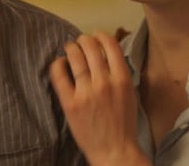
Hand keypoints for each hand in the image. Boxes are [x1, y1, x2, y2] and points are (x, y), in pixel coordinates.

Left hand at [50, 32, 150, 165]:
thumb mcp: (130, 94)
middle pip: (90, 47)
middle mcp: (104, 82)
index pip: (110, 45)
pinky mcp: (70, 103)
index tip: (96, 36)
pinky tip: (60, 63)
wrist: (114, 151)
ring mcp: (86, 92)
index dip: (101, 36)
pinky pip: (60, 75)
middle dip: (84, 40)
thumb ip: (120, 73)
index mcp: (122, 79)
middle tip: (81, 42)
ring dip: (71, 48)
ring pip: (75, 57)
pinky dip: (58, 64)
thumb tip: (107, 53)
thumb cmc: (124, 124)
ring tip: (70, 48)